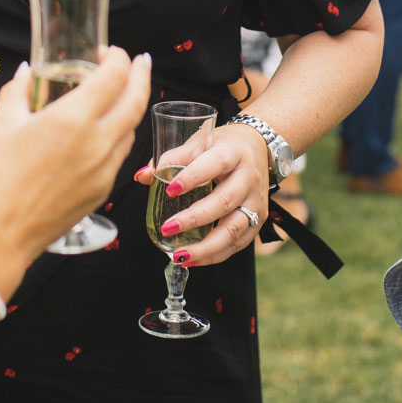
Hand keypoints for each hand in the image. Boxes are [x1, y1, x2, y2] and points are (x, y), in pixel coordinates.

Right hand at [0, 49, 150, 258]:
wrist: (0, 232)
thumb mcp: (3, 123)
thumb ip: (20, 89)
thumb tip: (29, 71)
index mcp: (72, 119)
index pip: (114, 76)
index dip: (118, 58)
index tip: (109, 52)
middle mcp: (97, 142)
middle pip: (136, 100)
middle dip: (141, 75)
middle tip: (139, 62)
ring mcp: (104, 169)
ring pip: (131, 129)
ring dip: (130, 107)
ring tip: (119, 96)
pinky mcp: (103, 190)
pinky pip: (120, 155)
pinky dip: (118, 136)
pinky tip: (104, 133)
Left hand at [130, 123, 268, 267]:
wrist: (257, 149)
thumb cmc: (221, 147)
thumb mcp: (198, 144)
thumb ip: (170, 159)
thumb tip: (142, 176)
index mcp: (233, 152)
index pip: (216, 164)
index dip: (193, 177)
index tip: (171, 190)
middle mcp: (248, 177)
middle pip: (224, 201)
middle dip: (194, 219)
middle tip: (167, 228)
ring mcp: (256, 201)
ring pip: (233, 229)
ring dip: (205, 247)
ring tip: (179, 255)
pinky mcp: (259, 218)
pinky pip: (238, 243)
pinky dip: (215, 255)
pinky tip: (193, 259)